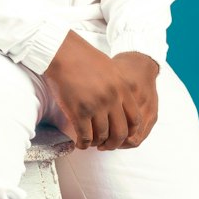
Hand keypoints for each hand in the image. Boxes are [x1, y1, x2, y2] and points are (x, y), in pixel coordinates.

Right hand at [44, 32, 158, 150]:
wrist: (63, 53)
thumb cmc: (84, 59)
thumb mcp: (110, 69)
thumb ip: (118, 88)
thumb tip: (119, 104)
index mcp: (122, 89)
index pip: (134, 119)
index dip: (130, 132)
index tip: (122, 136)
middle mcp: (112, 99)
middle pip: (120, 132)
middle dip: (114, 143)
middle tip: (106, 146)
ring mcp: (96, 106)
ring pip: (102, 136)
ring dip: (97, 143)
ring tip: (91, 142)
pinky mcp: (79, 111)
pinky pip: (85, 135)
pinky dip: (83, 143)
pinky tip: (80, 143)